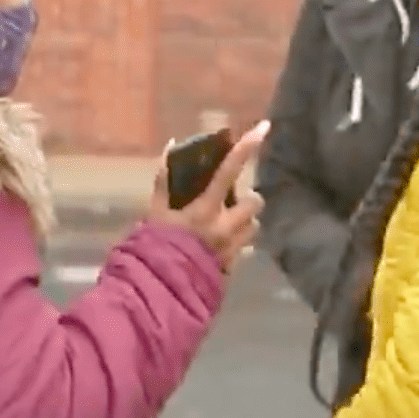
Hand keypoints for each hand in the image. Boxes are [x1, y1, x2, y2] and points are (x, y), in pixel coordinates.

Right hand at [148, 121, 267, 272]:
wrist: (158, 290)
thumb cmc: (155, 246)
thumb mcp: (155, 211)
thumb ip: (164, 179)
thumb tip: (171, 146)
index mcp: (205, 209)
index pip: (229, 171)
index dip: (246, 147)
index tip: (264, 127)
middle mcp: (225, 226)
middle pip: (255, 202)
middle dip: (248, 199)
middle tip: (233, 201)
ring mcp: (232, 248)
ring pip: (255, 226)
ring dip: (246, 222)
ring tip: (229, 224)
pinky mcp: (234, 266)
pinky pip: (245, 249)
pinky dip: (238, 243)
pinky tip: (220, 246)